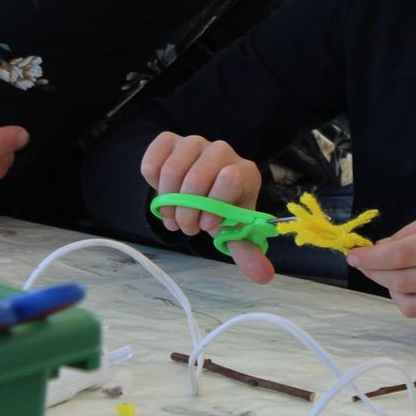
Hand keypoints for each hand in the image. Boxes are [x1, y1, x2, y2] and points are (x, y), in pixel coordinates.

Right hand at [141, 131, 272, 282]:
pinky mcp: (169, 140)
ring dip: (168, 202)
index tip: (208, 225)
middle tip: (187, 227)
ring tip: (173, 216)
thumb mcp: (233, 229)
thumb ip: (246, 250)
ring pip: (172, 171)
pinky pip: (152, 162)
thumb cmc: (220, 208)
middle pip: (197, 179)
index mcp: (244, 171)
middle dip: (187, 212)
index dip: (214, 207)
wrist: (201, 186)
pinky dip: (152, 184)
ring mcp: (194, 142)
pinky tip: (163, 193)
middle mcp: (222, 150)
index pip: (230, 179)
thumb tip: (263, 275)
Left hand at [346, 203, 415, 317]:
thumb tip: (384, 247)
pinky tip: (412, 282)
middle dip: (375, 274)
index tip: (353, 256)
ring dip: (390, 289)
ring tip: (388, 274)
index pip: (401, 255)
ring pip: (411, 303)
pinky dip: (412, 297)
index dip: (371, 258)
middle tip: (365, 263)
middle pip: (401, 282)